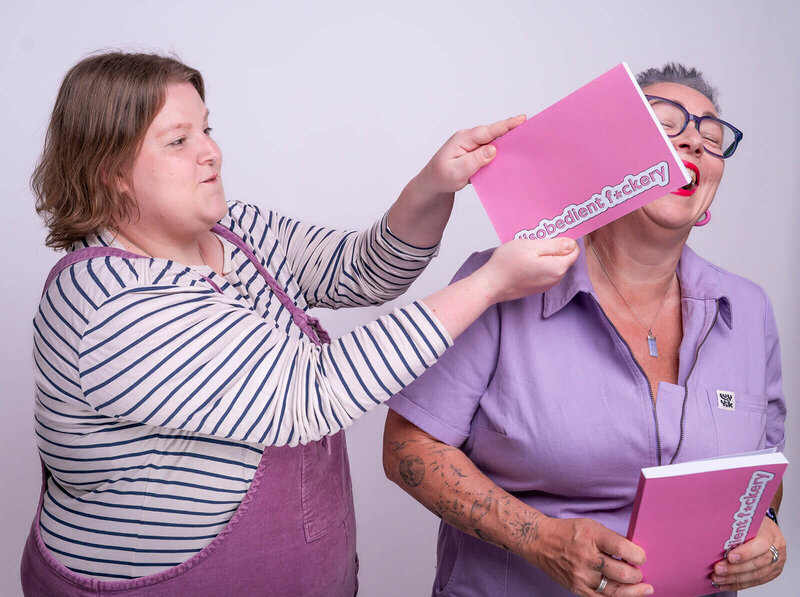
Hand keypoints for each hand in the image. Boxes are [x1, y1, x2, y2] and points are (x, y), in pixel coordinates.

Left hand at [416, 115, 525, 194]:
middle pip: (495, 133)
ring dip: (509, 143)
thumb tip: (492, 150)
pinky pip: (493, 151)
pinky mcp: (478, 154)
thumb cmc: (441, 177)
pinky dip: (503, 153)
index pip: (487, 131)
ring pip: (495, 142)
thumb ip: (473, 161)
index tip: (522, 119)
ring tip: (528, 142)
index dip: (505, 125)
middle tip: (533, 129)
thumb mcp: (455, 172)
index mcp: (463, 138)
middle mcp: (470, 139)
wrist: (433, 184)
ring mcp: (474, 146)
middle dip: (513, 130)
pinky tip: (515, 157)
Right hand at [474, 237, 578, 303]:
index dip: (565, 240)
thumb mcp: (530, 246)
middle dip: (554, 248)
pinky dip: (539, 265)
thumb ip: (554, 245)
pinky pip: (545, 272)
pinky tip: (525, 261)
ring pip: (554, 265)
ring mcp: (546, 285)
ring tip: (528, 251)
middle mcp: (555, 279)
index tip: (551, 235)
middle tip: (536, 240)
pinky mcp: (538, 288)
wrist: (490, 285)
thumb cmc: (506, 264)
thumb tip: (571, 244)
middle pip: (564, 258)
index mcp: (557, 268)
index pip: (573, 251)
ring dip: (545, 256)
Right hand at [529, 517, 652, 596]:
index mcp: (593, 536)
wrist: (540, 541)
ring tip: (643, 589)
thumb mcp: (591, 526)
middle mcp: (587, 557)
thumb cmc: (569, 532)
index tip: (641, 557)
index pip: (622, 548)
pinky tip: (625, 596)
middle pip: (621, 574)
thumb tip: (634, 555)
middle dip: (636, 576)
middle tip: (639, 574)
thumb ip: (612, 539)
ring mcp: (581, 575)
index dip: (638, 555)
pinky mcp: (576, 588)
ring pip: (614, 591)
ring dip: (633, 592)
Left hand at [712, 518, 784, 590]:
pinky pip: (757, 582)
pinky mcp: (773, 572)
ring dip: (735, 579)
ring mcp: (777, 562)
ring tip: (719, 579)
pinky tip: (727, 584)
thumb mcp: (746, 520)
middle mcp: (776, 549)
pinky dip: (740, 584)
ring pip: (757, 575)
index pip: (760, 545)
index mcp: (770, 534)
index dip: (745, 553)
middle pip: (757, 563)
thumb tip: (714, 535)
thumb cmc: (752, 522)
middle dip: (735, 569)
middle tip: (718, 569)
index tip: (729, 557)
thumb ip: (736, 528)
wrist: (765, 527)